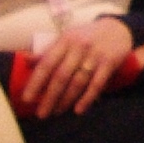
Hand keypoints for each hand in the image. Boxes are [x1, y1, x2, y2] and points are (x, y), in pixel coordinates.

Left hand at [13, 16, 137, 119]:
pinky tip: (79, 110)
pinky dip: (87, 98)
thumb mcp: (67, 38)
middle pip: (61, 76)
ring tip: (57, 112)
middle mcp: (78, 47)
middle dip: (50, 97)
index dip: (36, 82)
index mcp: (65, 40)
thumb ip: (48, 51)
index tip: (27, 99)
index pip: (47, 63)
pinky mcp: (110, 62)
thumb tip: (26, 60)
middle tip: (41, 114)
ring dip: (66, 100)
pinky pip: (97, 84)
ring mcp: (95, 55)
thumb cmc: (86, 36)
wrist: (117, 28)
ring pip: (78, 82)